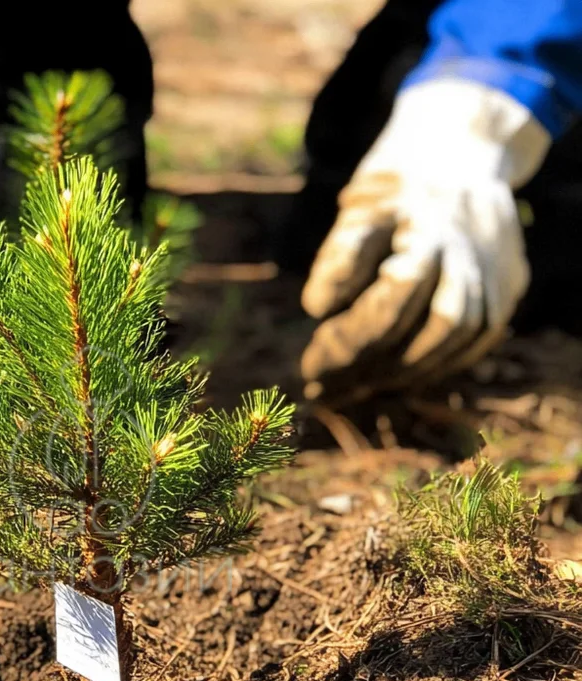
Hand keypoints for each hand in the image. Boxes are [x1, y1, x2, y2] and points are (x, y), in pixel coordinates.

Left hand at [299, 80, 550, 402]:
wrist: (460, 152)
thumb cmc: (392, 192)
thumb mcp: (356, 214)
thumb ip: (337, 259)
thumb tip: (318, 310)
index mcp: (426, 226)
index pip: (392, 300)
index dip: (350, 342)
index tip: (310, 370)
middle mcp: (469, 246)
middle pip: (436, 324)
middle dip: (380, 365)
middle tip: (332, 388)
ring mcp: (496, 264)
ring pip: (463, 334)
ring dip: (412, 371)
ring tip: (363, 387)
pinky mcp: (510, 280)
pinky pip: (481, 336)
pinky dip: (442, 363)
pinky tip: (402, 376)